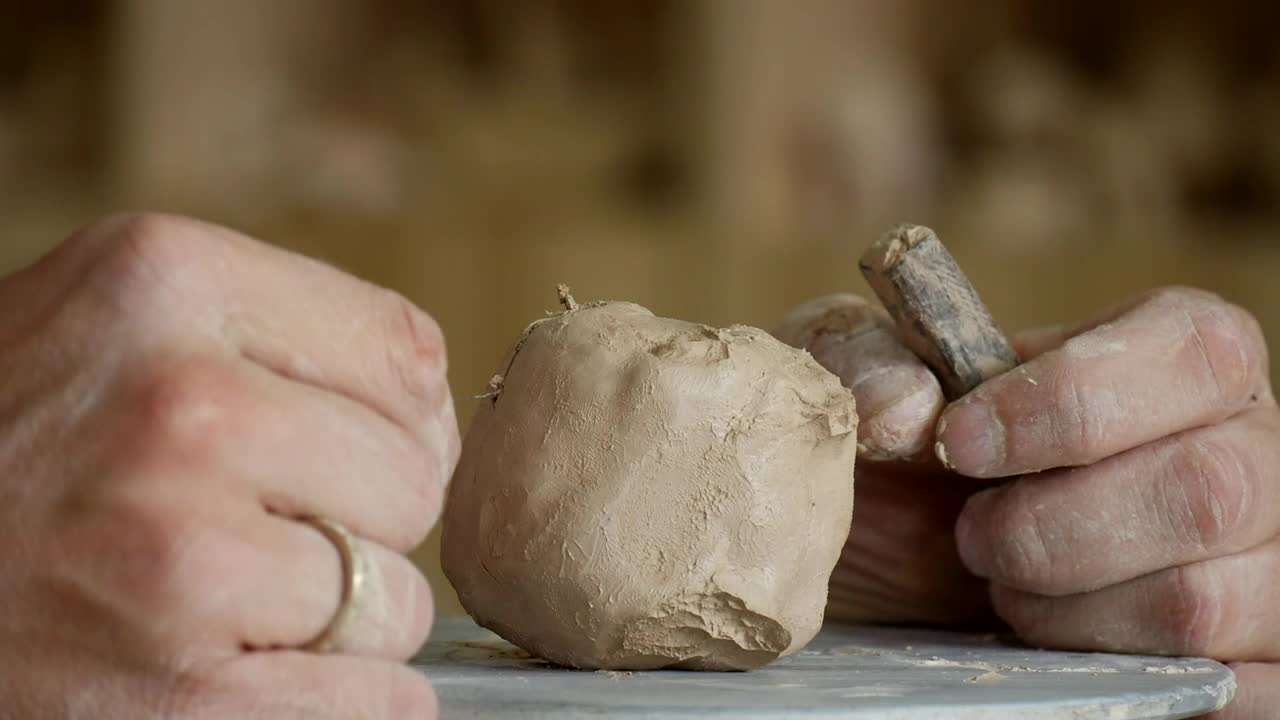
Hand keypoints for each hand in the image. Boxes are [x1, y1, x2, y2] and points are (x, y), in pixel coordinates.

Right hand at [0, 214, 459, 717]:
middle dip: (356, 518)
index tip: (331, 447)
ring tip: (222, 600)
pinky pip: (377, 703)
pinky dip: (340, 702)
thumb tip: (435, 416)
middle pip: (414, 481)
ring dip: (338, 619)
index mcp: (165, 281)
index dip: (392, 420)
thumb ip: (270, 335)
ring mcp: (176, 558)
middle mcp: (180, 407)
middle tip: (252, 527)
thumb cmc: (6, 444)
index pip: (409, 356)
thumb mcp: (111, 320)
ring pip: (399, 603)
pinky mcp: (178, 696)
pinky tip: (241, 671)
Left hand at [776, 287, 1277, 718]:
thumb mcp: (864, 378)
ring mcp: (1267, 562)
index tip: (961, 443)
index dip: (1071, 403)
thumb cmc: (907, 455)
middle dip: (1053, 529)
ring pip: (1205, 603)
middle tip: (973, 536)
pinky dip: (1129, 682)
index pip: (1194, 353)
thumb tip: (903, 407)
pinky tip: (1059, 646)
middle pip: (1210, 489)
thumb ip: (867, 360)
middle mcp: (1249, 450)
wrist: (905, 557)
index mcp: (1179, 358)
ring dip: (1069, 613)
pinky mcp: (1260, 658)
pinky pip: (1238, 690)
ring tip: (1009, 591)